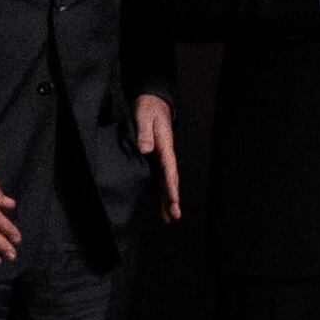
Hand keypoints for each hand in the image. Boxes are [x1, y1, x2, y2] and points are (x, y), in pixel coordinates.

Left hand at [133, 93, 179, 222]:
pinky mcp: (156, 157)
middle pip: (171, 180)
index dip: (171, 186)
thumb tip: (146, 150)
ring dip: (168, 198)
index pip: (169, 169)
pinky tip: (161, 202)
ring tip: (169, 217)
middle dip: (173, 198)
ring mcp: (161, 157)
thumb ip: (144, 132)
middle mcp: (165, 154)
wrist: (153, 101)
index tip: (174, 200)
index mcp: (165, 146)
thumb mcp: (144, 116)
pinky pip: (159, 177)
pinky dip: (161, 190)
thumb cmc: (148, 108)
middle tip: (175, 216)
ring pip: (166, 181)